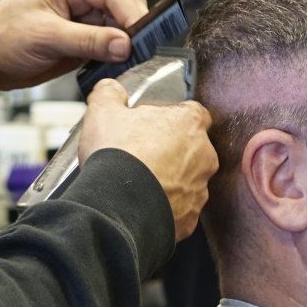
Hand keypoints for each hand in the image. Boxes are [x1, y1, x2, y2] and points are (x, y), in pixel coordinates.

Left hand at [0, 0, 150, 91]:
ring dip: (127, 46)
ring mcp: (86, 18)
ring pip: (123, 28)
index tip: (140, 40)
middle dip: (134, 30)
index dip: (132, 15)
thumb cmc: (1, 36)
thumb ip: (87, 40)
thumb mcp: (45, 37)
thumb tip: (124, 44)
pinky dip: (117, 58)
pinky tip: (115, 68)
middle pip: (125, 7)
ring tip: (129, 64)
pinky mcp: (85, 39)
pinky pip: (112, 46)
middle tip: (140, 54)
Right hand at [78, 78, 215, 241]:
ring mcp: (199, 189)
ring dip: (170, 181)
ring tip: (140, 184)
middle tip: (143, 156)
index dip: (173, 118)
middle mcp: (203, 155)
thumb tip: (111, 89)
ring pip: (188, 180)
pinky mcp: (191, 217)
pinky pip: (181, 208)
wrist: (117, 207)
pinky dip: (166, 207)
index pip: (193, 112)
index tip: (156, 125)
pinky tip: (144, 205)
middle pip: (193, 148)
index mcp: (189, 123)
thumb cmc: (117, 156)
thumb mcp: (103, 112)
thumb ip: (110, 93)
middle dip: (172, 151)